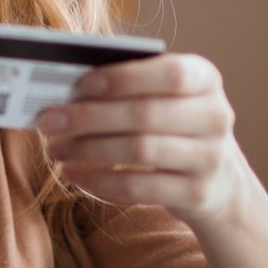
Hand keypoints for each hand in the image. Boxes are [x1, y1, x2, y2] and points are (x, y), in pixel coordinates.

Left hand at [35, 53, 242, 228]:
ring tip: (56, 148)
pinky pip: (138, 188)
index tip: (82, 84)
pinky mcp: (196, 194)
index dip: (125, 78)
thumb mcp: (164, 96)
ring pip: (139, 151)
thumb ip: (127, 86)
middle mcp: (215, 117)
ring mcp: (209, 159)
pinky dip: (98, 181)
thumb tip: (65, 90)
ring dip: (89, 150)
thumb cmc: (173, 122)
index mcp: (206, 79)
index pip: (171, 73)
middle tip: (49, 120)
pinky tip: (73, 174)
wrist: (218, 178)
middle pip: (146, 114)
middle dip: (90, 117)